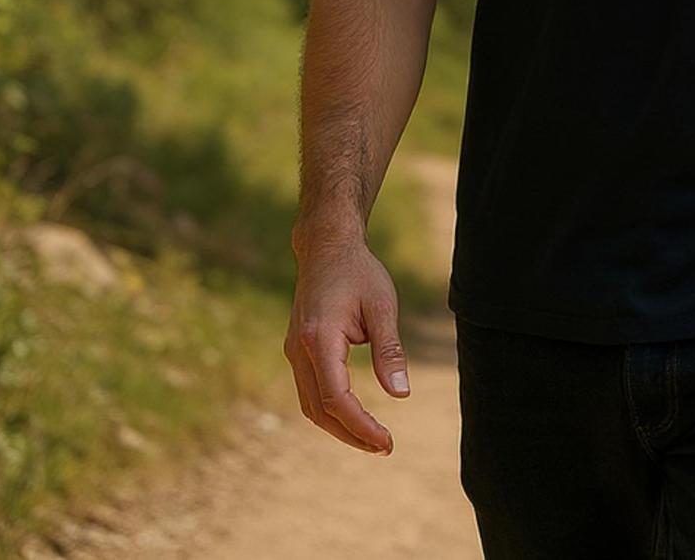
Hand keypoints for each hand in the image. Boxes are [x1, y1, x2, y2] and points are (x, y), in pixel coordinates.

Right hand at [285, 236, 410, 454]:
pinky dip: (330, 410)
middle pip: (319, 410)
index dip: (360, 425)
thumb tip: (401, 394)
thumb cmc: (359, 272)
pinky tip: (354, 415)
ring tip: (373, 439)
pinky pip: (310, 392)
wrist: (326, 248)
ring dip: (339, 427)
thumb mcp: (382, 306)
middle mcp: (299, 350)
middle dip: (351, 434)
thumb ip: (389, 350)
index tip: (387, 442)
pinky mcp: (297, 351)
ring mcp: (294, 352)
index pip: (336, 398)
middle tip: (384, 447)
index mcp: (318, 339)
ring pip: (310, 405)